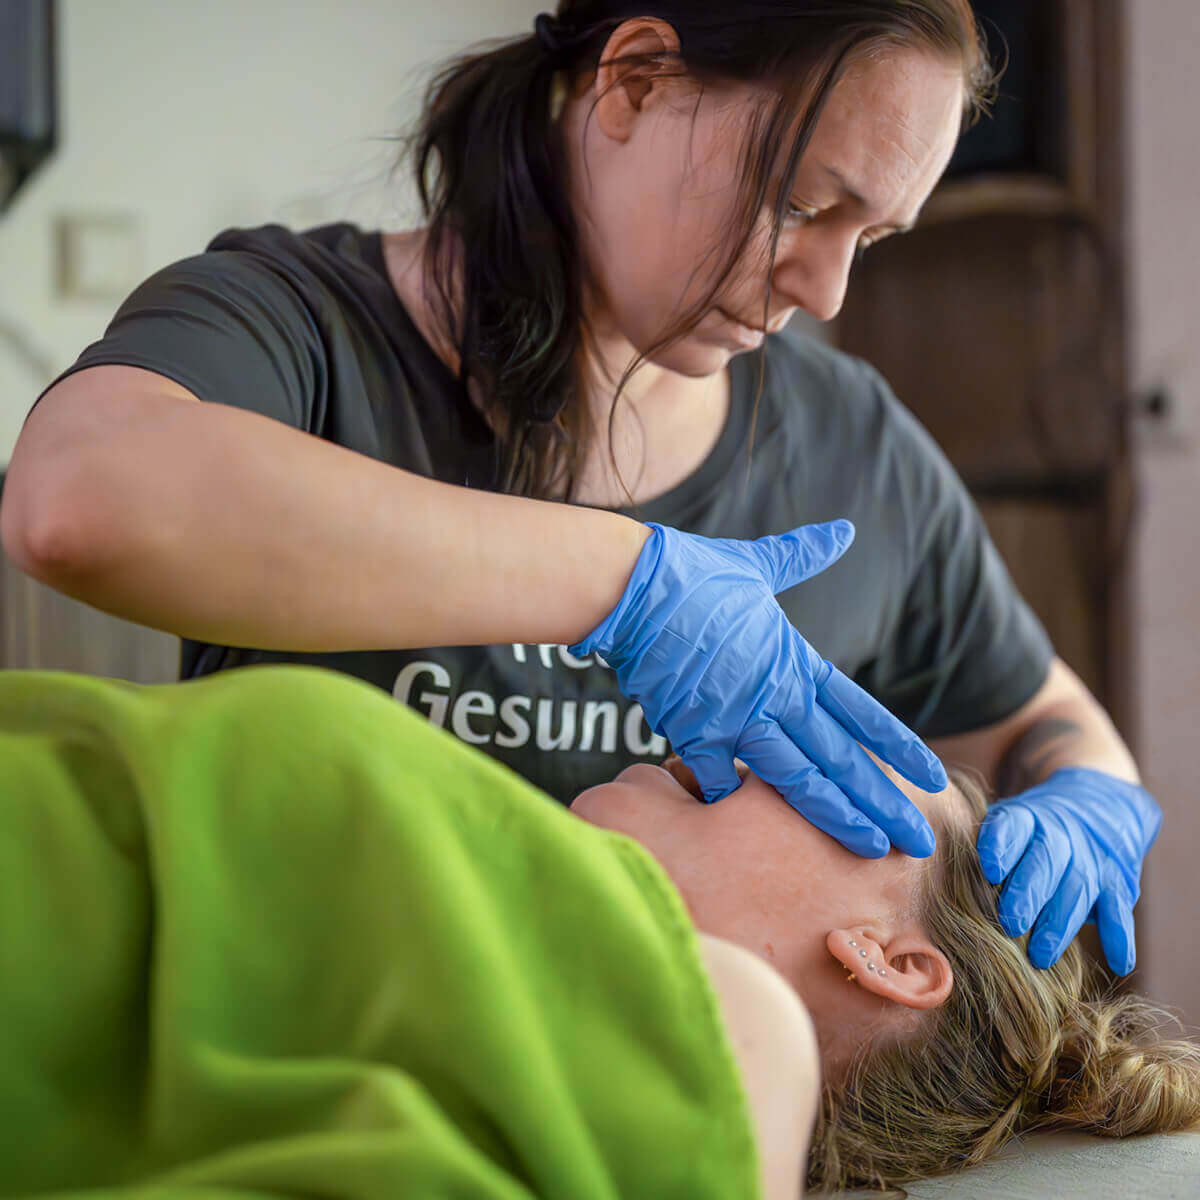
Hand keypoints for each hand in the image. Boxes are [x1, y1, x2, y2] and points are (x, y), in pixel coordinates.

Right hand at [570, 520, 946, 858]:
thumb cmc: (695, 571)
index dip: (899, 746)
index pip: (861, 712)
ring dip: (835, 815)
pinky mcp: (692, 730)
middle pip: (841, 758)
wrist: (637, 587)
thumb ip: (803, 554)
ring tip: (868, 846)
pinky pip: (719, 776)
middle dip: (883, 802)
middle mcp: (775, 696)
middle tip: (918, 840)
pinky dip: (734, 799)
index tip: (933, 777)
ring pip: (797, 778)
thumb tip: (844, 530)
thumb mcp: (757, 562)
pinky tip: (752, 828)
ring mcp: (736, 717)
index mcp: (795, 661)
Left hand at [976, 767, 1162, 973]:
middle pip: (1046, 861)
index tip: (989, 870)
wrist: (1099, 806)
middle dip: (1028, 894)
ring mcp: (1093, 858)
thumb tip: (948, 889)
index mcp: (1026, 817)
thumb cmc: (1032, 829)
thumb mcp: (1008, 823)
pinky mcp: (1119, 881)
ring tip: (1039, 957)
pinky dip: (1121, 936)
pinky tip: (1119, 963)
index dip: (1001, 846)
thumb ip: (985, 850)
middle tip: (1009, 925)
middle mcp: (1061, 834)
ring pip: (1078, 890)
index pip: (1012, 826)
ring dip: (1059, 925)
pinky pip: (1119, 910)